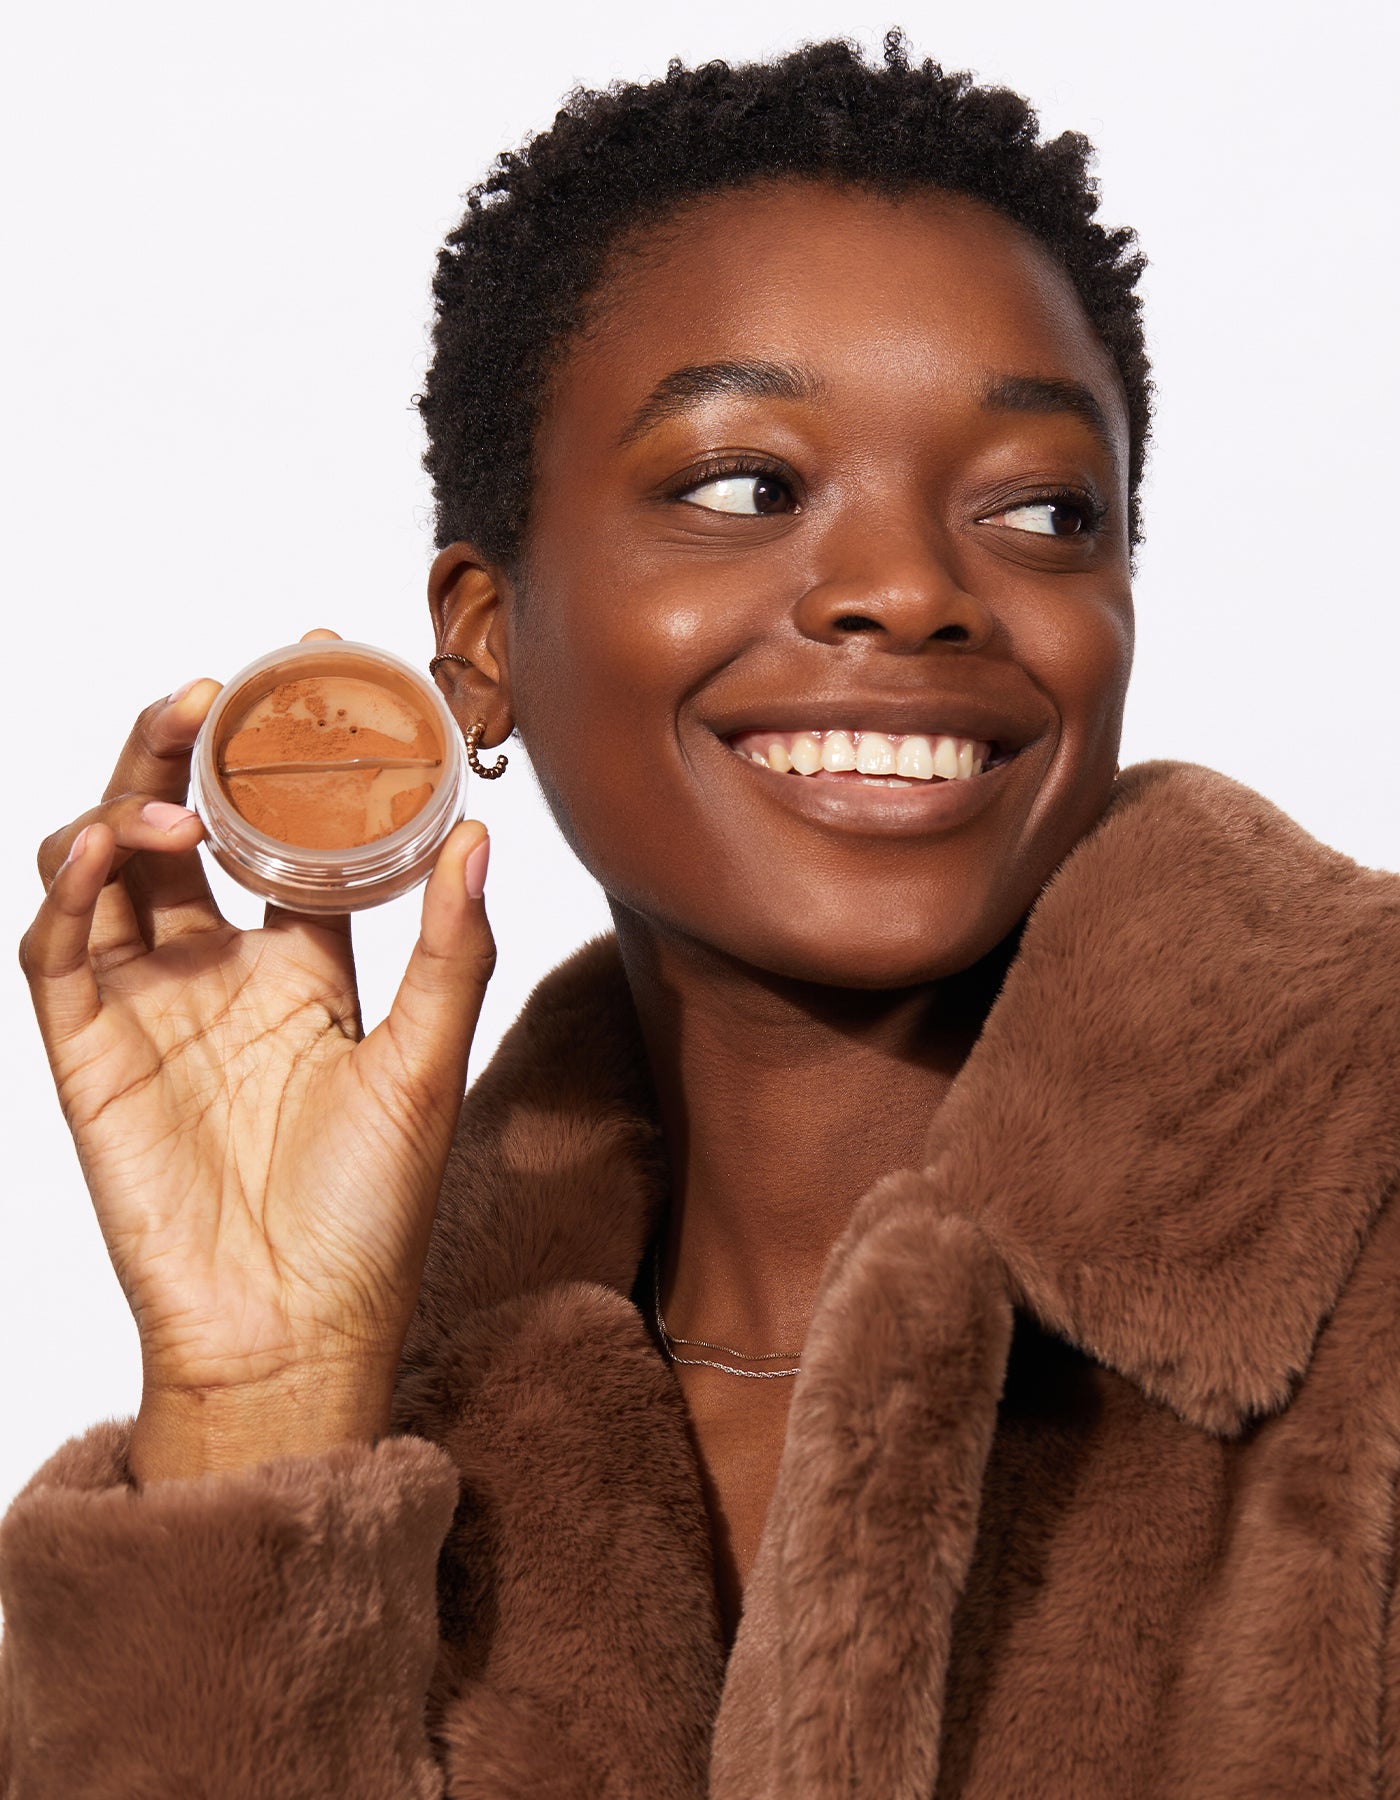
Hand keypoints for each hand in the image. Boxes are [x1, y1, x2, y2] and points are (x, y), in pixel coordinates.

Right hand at [19, 634, 493, 1471]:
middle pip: (187, 828)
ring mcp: (149, 1006)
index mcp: (304, 966)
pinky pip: (59, 951)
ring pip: (111, 869)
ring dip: (129, 804)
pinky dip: (71, 888)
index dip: (290, 757)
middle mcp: (220, 971)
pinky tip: (110, 845)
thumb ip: (448, 951)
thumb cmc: (367, 1213)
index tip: (311, 665)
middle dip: (189, 752)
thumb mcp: (425, 1066)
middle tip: (215, 690)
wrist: (296, 1331)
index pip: (287, 834)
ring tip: (175, 780)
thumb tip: (476, 833)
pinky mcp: (89, 1052)